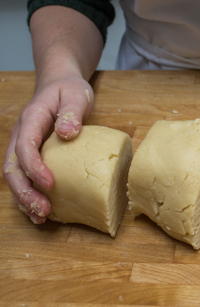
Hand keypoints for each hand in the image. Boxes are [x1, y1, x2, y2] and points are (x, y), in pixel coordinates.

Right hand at [2, 75, 93, 222]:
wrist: (60, 84)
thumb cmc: (69, 90)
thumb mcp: (76, 95)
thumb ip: (72, 112)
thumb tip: (67, 133)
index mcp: (31, 120)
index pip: (25, 146)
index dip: (34, 167)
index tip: (50, 183)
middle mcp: (22, 136)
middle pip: (12, 168)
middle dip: (24, 192)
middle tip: (43, 210)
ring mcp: (24, 147)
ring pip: (15, 177)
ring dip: (25, 198)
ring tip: (41, 217)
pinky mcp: (32, 156)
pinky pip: (25, 178)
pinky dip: (30, 195)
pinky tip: (43, 211)